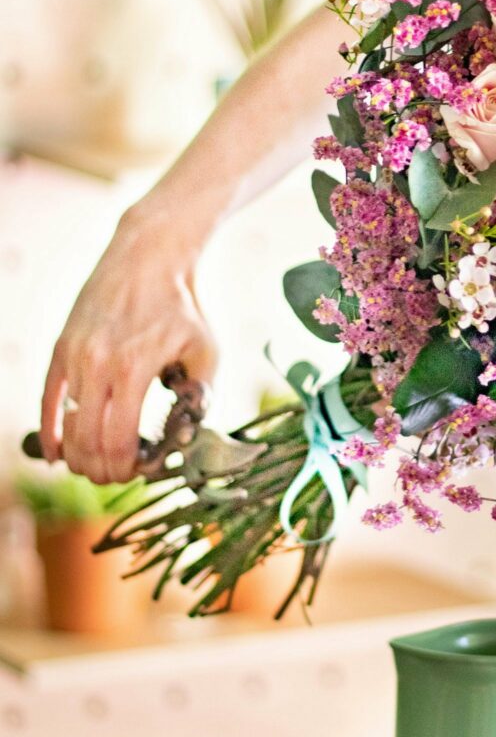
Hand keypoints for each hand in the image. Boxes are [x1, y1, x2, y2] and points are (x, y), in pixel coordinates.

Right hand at [39, 205, 216, 483]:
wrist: (147, 259)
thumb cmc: (183, 309)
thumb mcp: (206, 352)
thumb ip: (201, 397)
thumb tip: (189, 437)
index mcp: (134, 369)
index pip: (117, 441)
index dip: (125, 468)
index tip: (138, 471)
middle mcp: (97, 365)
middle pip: (87, 442)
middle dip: (102, 470)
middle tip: (117, 476)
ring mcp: (74, 357)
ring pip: (66, 427)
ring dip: (79, 456)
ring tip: (96, 465)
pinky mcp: (61, 348)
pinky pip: (47, 401)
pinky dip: (50, 432)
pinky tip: (57, 453)